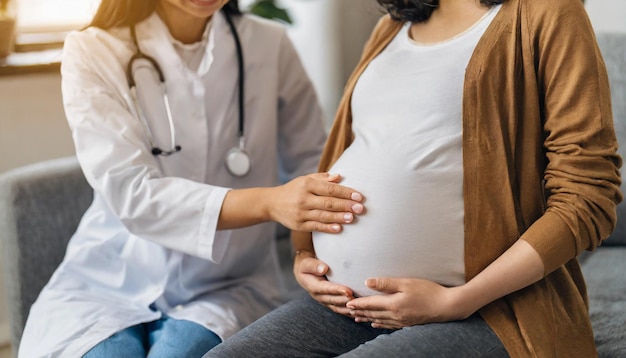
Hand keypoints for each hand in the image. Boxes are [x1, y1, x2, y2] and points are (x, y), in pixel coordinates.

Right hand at [269, 173, 363, 233]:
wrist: (272, 203)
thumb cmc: (293, 189)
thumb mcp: (305, 179)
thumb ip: (322, 178)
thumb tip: (339, 177)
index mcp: (307, 184)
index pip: (330, 189)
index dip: (346, 192)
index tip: (359, 196)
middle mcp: (303, 198)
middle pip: (328, 202)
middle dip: (346, 205)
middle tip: (360, 208)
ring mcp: (300, 213)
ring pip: (323, 215)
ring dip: (339, 217)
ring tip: (352, 218)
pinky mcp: (299, 225)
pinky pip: (316, 227)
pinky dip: (328, 228)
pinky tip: (339, 229)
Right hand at [294, 250, 354, 315]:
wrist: (304, 273)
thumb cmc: (307, 265)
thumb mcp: (307, 263)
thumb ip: (314, 265)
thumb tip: (324, 268)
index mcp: (313, 286)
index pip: (326, 289)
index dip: (337, 290)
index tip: (348, 291)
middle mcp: (318, 296)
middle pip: (333, 300)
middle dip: (345, 301)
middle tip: (358, 300)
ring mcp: (324, 301)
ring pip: (337, 307)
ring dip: (348, 309)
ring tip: (360, 308)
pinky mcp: (330, 303)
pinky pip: (339, 309)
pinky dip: (348, 312)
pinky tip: (358, 313)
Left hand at [345, 277, 469, 328]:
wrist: (446, 306)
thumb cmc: (428, 291)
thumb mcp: (406, 283)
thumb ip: (386, 283)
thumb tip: (367, 281)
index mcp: (393, 304)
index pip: (371, 304)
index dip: (358, 303)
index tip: (347, 303)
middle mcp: (395, 315)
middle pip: (373, 313)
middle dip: (360, 311)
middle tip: (347, 311)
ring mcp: (402, 321)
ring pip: (380, 320)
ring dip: (367, 318)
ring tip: (357, 318)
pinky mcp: (408, 323)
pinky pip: (389, 325)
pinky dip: (380, 324)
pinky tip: (376, 324)